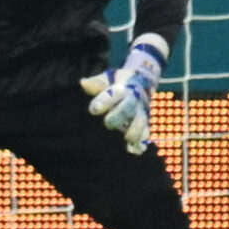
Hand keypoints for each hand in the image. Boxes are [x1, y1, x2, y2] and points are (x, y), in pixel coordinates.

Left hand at [83, 36, 168, 155]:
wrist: (141, 82)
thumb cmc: (118, 82)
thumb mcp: (109, 78)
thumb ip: (97, 83)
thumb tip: (83, 82)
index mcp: (122, 89)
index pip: (113, 95)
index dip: (104, 102)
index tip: (94, 109)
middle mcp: (133, 102)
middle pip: (127, 110)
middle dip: (118, 117)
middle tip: (108, 123)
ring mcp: (140, 113)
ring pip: (140, 123)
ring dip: (134, 132)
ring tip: (127, 139)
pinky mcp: (144, 124)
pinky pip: (145, 134)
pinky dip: (141, 143)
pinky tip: (135, 150)